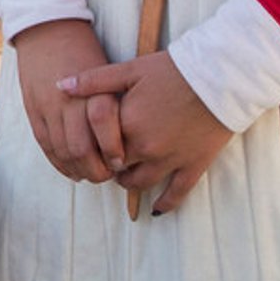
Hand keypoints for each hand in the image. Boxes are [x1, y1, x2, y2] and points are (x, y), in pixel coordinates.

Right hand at [10, 19, 116, 183]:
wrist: (46, 28)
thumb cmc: (83, 50)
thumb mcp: (106, 73)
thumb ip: (113, 105)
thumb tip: (127, 140)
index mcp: (92, 92)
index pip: (104, 136)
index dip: (113, 156)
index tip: (122, 164)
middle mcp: (69, 102)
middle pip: (81, 150)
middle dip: (96, 170)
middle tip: (107, 175)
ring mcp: (47, 106)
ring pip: (61, 151)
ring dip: (77, 169)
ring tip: (90, 174)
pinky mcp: (32, 108)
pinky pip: (45, 144)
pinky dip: (57, 161)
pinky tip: (70, 169)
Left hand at [61, 51, 233, 213]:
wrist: (219, 77)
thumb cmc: (172, 70)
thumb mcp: (129, 70)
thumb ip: (93, 81)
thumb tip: (59, 86)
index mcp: (126, 124)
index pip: (96, 145)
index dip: (89, 146)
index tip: (88, 144)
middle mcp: (146, 147)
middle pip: (116, 167)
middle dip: (108, 165)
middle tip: (103, 161)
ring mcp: (171, 160)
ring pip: (141, 183)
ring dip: (129, 182)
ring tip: (124, 177)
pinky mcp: (194, 166)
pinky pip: (177, 193)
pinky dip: (165, 204)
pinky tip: (157, 210)